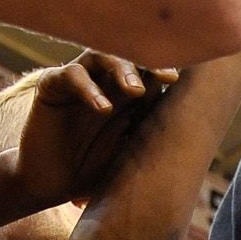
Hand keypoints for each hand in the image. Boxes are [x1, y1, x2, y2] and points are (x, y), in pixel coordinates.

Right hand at [9, 52, 179, 208]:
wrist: (48, 183)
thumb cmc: (91, 170)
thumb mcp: (127, 153)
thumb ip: (148, 134)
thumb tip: (191, 131)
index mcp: (125, 94)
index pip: (148, 70)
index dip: (165, 69)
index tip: (181, 80)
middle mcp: (102, 81)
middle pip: (128, 56)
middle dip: (149, 64)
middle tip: (167, 77)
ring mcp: (77, 82)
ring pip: (101, 56)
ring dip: (121, 68)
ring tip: (136, 90)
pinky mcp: (51, 87)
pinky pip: (70, 75)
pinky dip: (88, 87)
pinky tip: (103, 107)